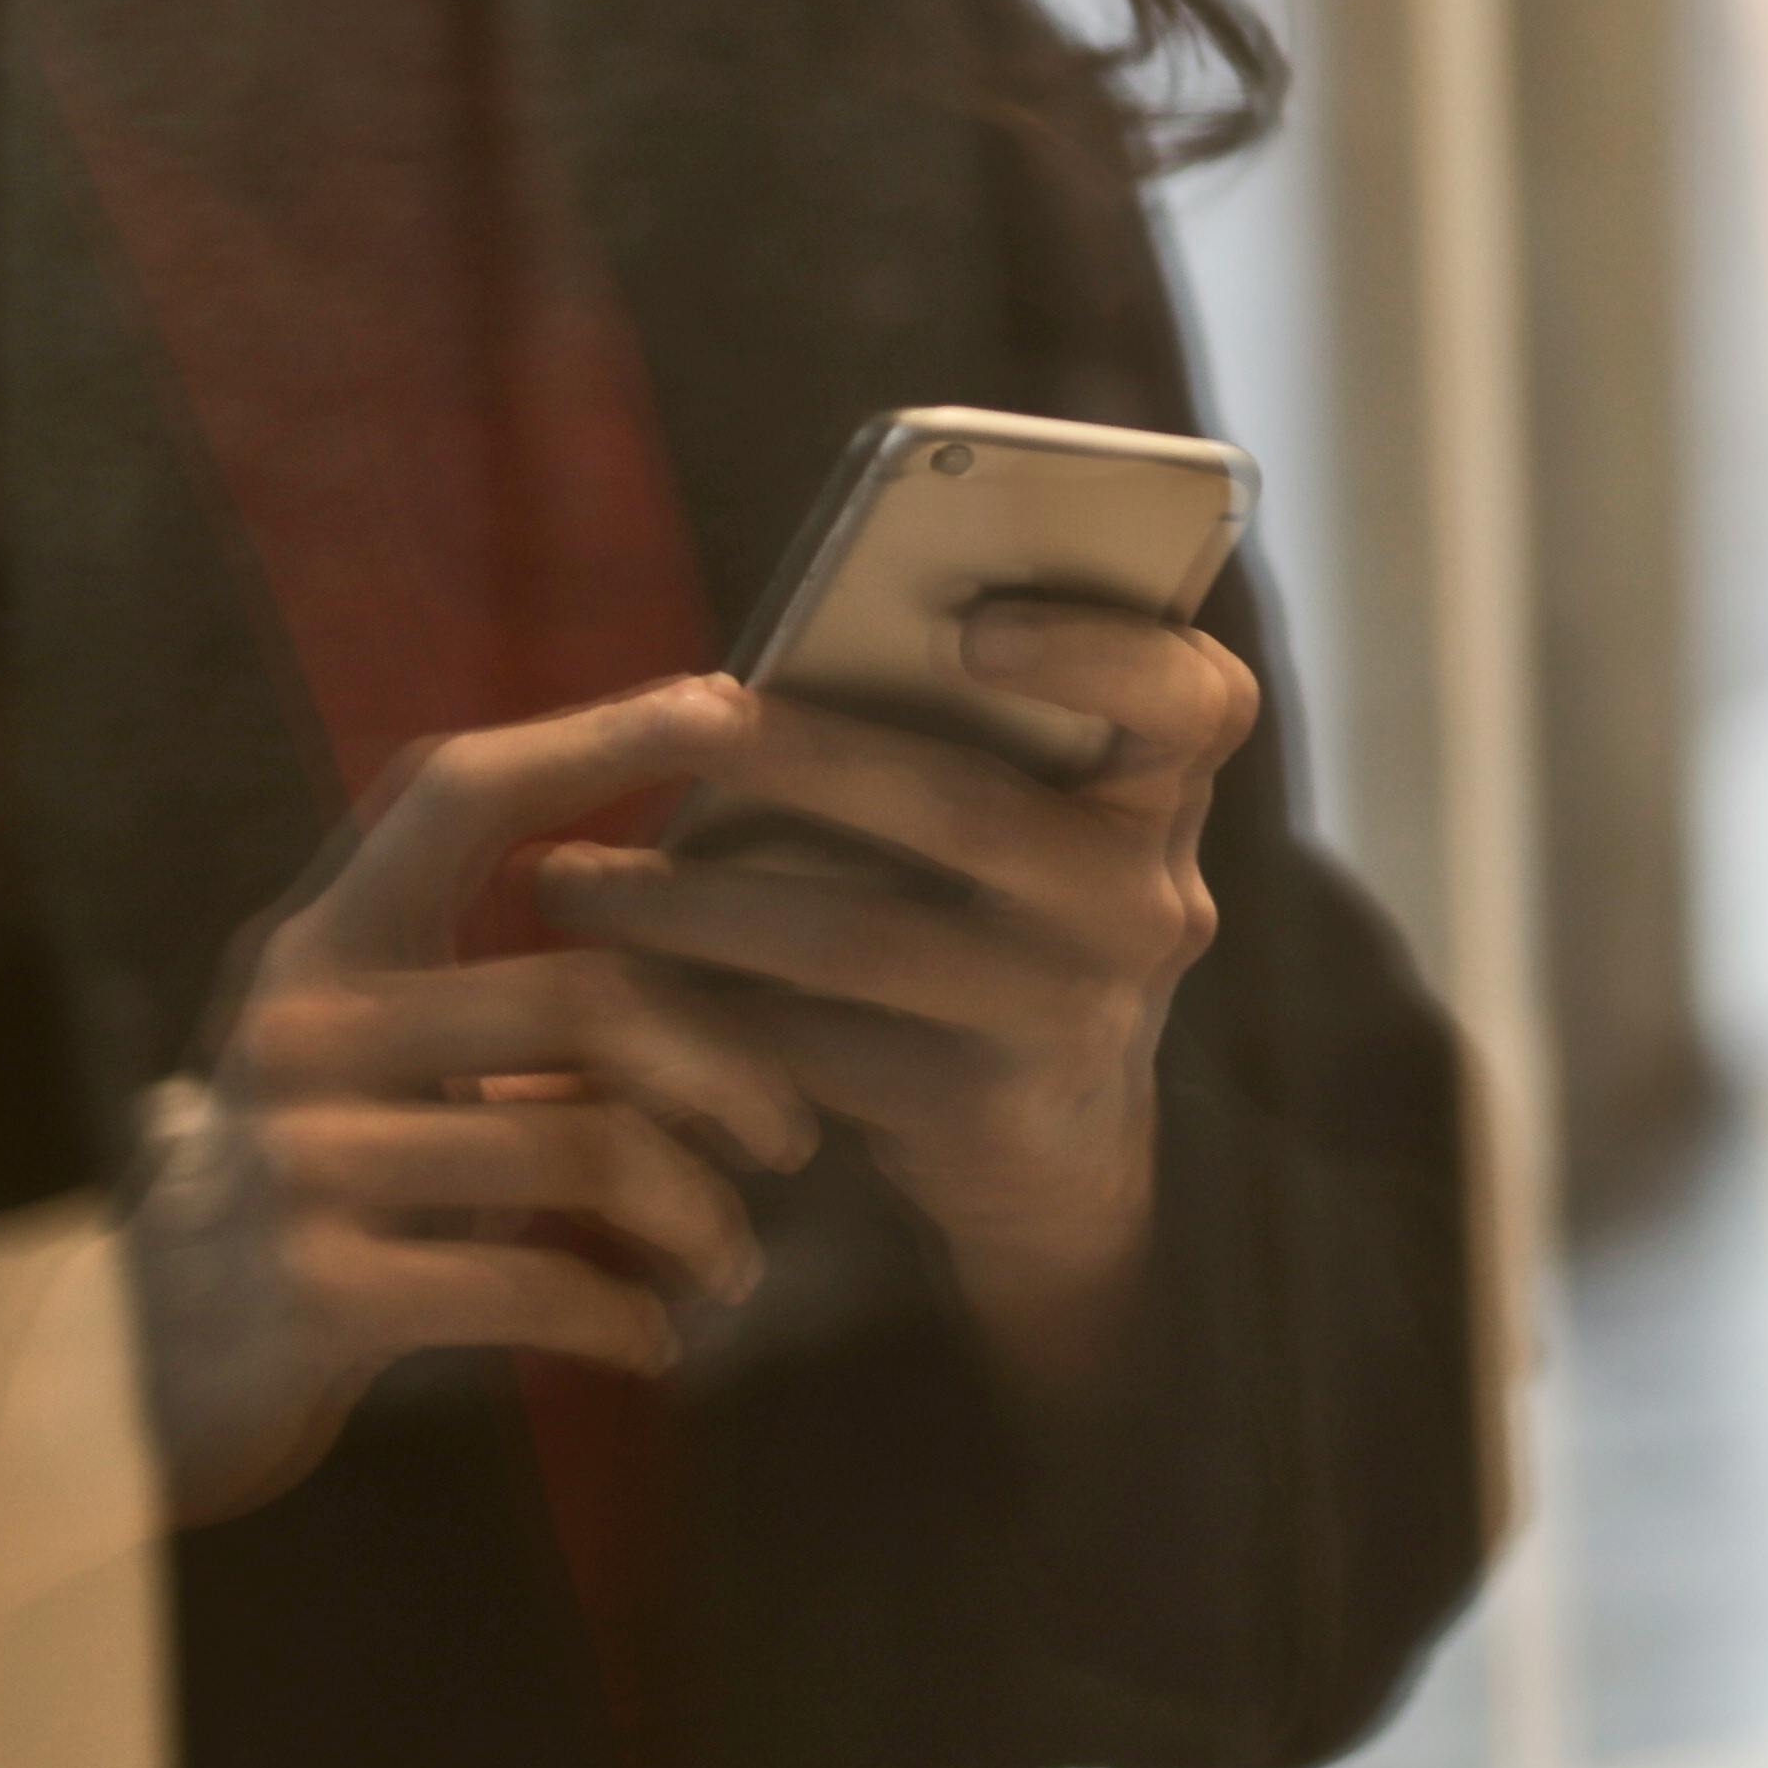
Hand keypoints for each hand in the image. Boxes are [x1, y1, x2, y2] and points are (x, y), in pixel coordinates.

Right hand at [132, 675, 822, 1523]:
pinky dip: (625, 1317)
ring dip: (694, 1217)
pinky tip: (656, 1338)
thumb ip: (489, 990)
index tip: (732, 701)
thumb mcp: (366, 1064)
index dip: (595, 737)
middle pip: (584, 996)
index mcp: (321, 947)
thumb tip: (709, 925)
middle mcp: (304, 1029)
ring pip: (586, 1148)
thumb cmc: (307, 1195)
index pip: (456, 795)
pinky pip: (537, 1288)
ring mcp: (300, 1160)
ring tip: (732, 1261)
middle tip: (793, 1138)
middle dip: (728, 1070)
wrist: (135, 1380)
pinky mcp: (318, 1290)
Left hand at [539, 601, 1259, 1400]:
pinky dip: (700, 1016)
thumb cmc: (1000, 920)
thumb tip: (760, 671)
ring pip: (862, 939)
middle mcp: (1144, 900)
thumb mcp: (1031, 824)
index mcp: (1158, 796)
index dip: (1100, 650)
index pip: (1198, 700)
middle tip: (679, 721)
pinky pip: (817, 1052)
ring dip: (696, 901)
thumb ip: (965, 739)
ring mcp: (1075, 1011)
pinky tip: (609, 991)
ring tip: (568, 876)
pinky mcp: (988, 1109)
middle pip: (971, 810)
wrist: (1051, 1143)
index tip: (972, 623)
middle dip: (807, 759)